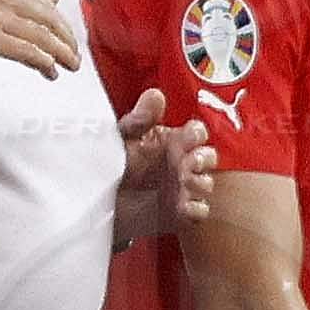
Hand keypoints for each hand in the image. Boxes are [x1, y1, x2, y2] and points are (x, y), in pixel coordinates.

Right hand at [0, 0, 82, 80]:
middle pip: (49, 18)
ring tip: (69, 67)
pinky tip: (49, 73)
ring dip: (61, 55)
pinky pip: (29, 52)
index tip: (68, 40)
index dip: (61, 24)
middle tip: (75, 57)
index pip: (44, 3)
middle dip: (66, 40)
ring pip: (42, 36)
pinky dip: (44, 64)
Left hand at [113, 86, 215, 245]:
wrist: (100, 200)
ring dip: (200, 182)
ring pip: (206, 183)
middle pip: (208, 156)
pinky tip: (182, 206)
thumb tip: (155, 95)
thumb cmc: (114, 164)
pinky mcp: (179, 213)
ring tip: (184, 182)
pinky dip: (195, 209)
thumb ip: (139, 118)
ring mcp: (182, 189)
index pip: (196, 132)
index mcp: (171, 141)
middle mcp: (181, 163)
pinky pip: (198, 212)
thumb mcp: (122, 137)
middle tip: (189, 162)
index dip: (197, 133)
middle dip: (204, 158)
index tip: (190, 136)